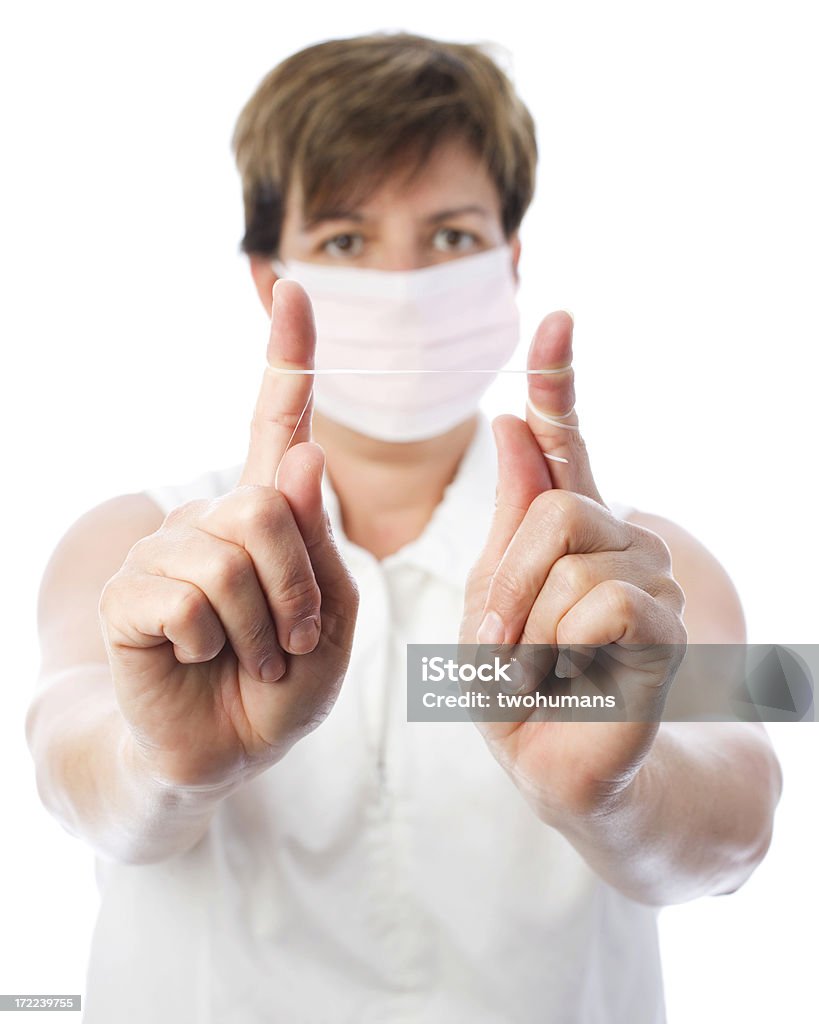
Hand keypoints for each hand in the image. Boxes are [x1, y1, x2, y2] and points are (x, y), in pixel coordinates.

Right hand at [99, 281, 358, 789]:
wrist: (225, 751)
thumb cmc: (282, 683)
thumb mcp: (331, 619)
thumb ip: (318, 544)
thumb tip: (300, 453)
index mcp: (268, 517)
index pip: (275, 423)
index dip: (288, 358)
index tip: (294, 290)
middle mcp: (212, 518)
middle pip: (267, 505)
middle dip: (296, 588)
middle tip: (289, 641)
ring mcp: (164, 550)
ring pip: (230, 555)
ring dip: (260, 628)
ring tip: (248, 658)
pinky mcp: (128, 592)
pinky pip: (188, 599)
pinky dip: (215, 645)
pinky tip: (200, 660)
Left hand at [460, 311, 685, 824]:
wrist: (564, 772)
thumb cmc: (520, 690)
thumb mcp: (491, 601)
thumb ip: (510, 521)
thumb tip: (513, 422)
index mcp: (567, 535)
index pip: (569, 444)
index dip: (561, 382)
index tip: (556, 319)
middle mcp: (619, 545)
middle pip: (554, 511)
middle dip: (505, 588)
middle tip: (500, 649)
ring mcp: (651, 585)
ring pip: (575, 561)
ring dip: (527, 633)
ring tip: (538, 678)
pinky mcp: (670, 631)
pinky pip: (603, 604)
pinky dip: (562, 653)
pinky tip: (572, 685)